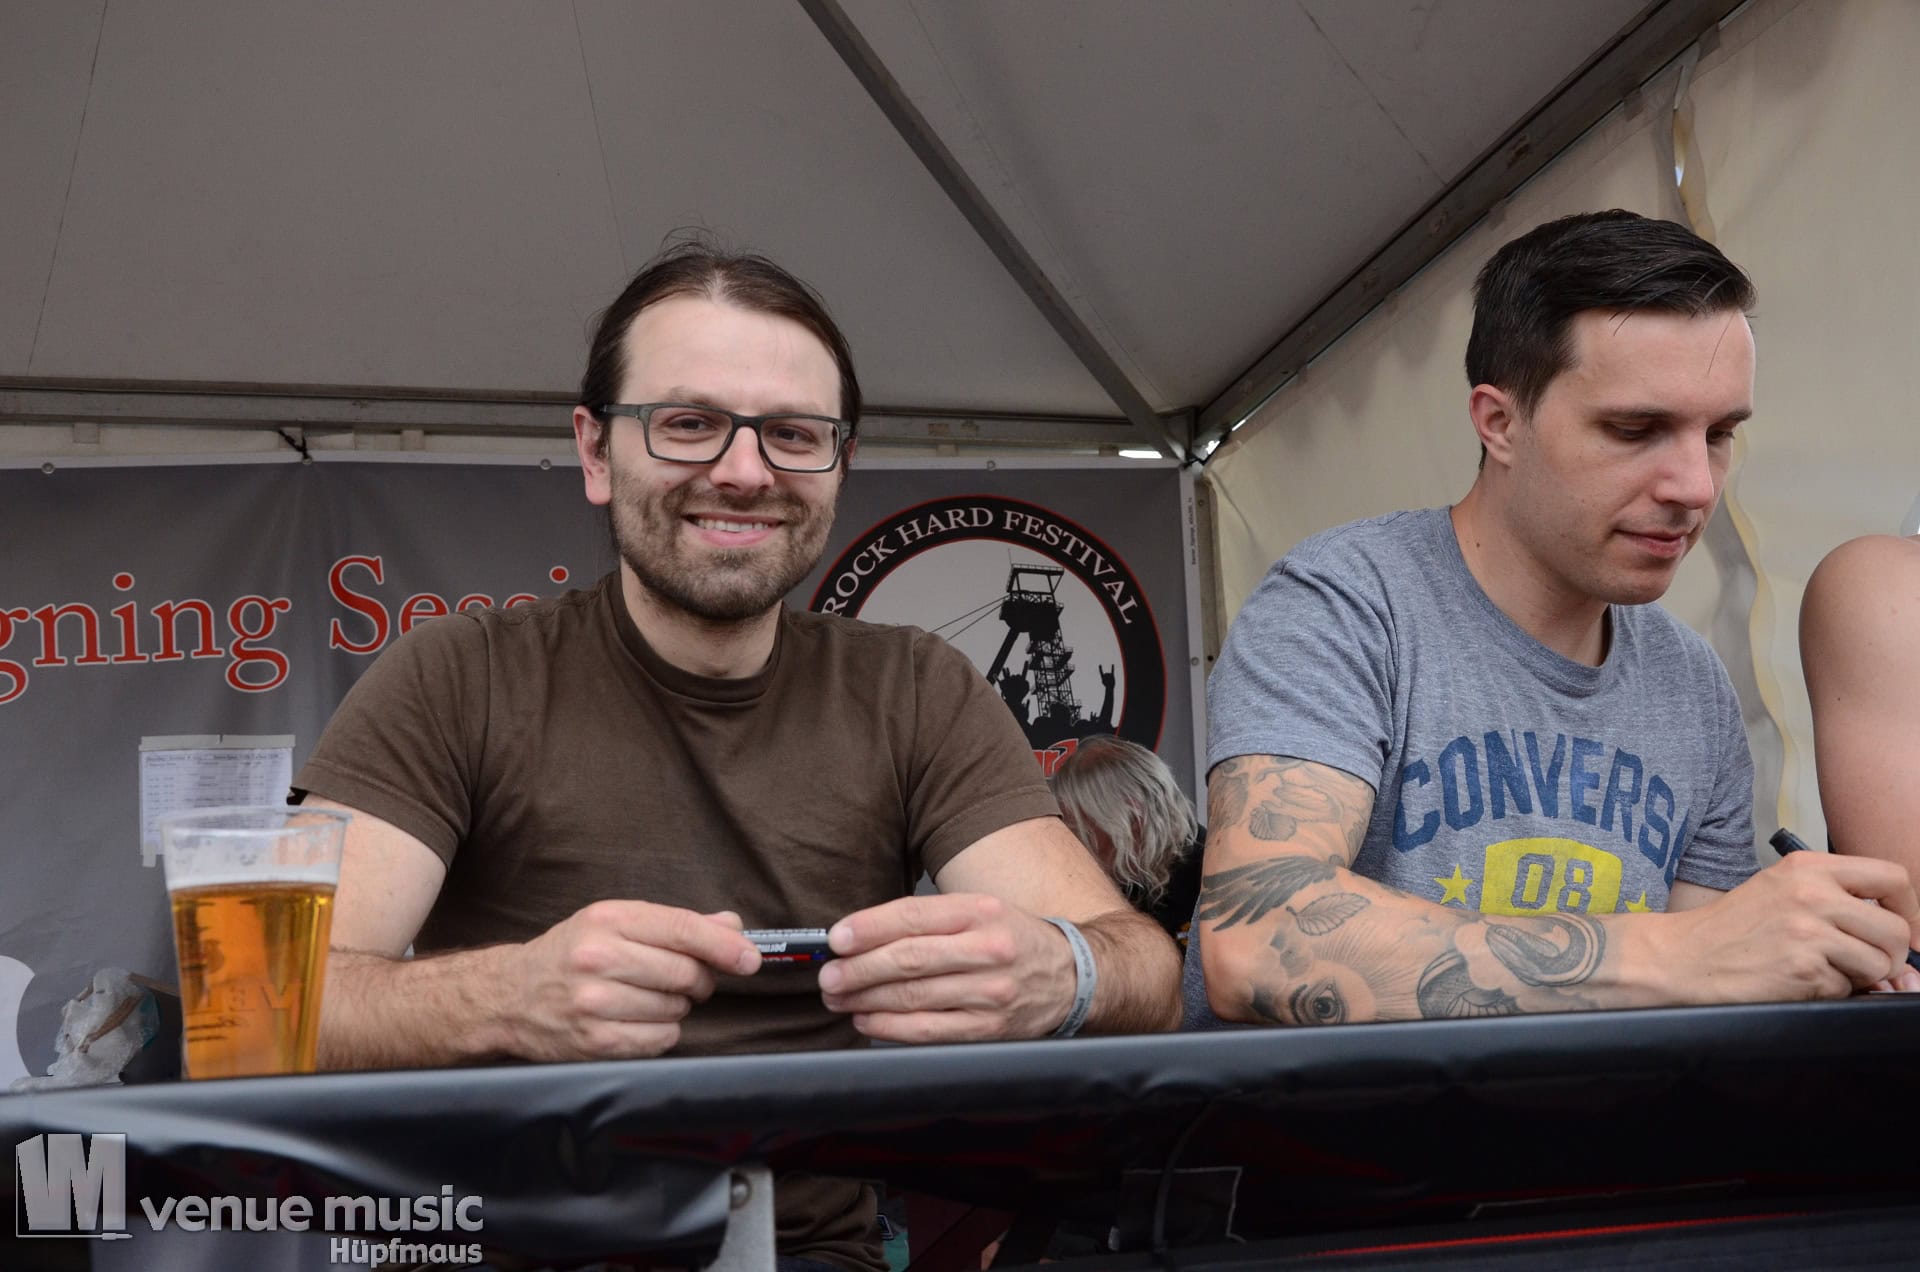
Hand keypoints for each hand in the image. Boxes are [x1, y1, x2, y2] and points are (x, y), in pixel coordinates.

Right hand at [503, 901, 759, 1060]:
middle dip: (698, 979)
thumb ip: (676, 924)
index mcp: (607, 919)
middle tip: (684, 980)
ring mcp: (595, 1003)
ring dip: (676, 1007)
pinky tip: (638, 1021)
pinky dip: (661, 1033)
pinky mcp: (595, 1042)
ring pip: (677, 1008)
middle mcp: (598, 958)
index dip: (725, 946)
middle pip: (686, 972)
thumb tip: (733, 928)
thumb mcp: (614, 923)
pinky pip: (661, 1040)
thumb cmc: (570, 955)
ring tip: (646, 997)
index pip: (682, 929)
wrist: (508, 996)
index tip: (751, 958)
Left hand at [818, 894, 1075, 1042]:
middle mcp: (988, 950)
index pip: (913, 916)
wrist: (1073, 977)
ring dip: (866, 1000)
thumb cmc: (1014, 939)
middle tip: (829, 975)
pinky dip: (890, 1027)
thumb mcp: (981, 910)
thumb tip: (862, 935)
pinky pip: (928, 1031)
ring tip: (839, 997)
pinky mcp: (989, 1029)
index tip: (837, 939)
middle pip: (908, 959)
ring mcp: (990, 993)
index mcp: (981, 911)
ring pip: (913, 997)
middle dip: (858, 969)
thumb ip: (930, 920)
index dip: (868, 928)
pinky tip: (868, 1020)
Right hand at [1660, 852, 1919, 1000]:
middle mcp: (1811, 894)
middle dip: (1890, 955)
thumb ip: (1835, 899)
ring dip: (1862, 977)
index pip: (1892, 876)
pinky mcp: (1803, 970)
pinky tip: (1798, 981)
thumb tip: (1900, 940)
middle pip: (1894, 929)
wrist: (1682, 957)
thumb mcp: (1779, 890)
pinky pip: (1847, 989)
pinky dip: (1829, 992)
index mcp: (1807, 867)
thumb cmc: (1731, 928)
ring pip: (1879, 964)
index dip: (1908, 909)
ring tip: (1825, 970)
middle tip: (1866, 963)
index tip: (1901, 928)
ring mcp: (1807, 932)